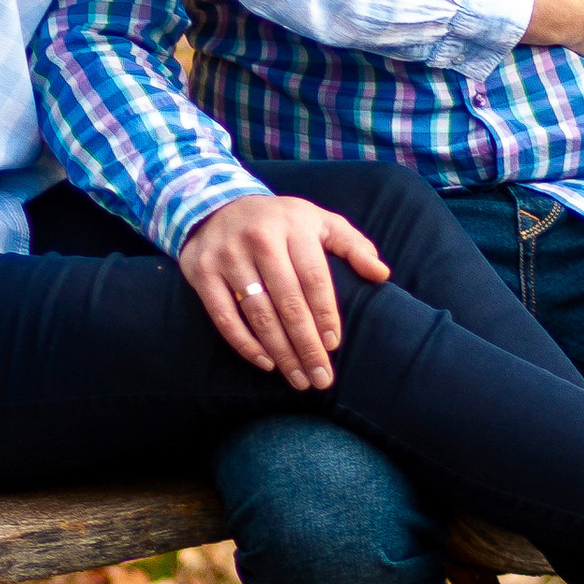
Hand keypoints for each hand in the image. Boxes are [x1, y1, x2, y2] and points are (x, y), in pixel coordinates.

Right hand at [181, 194, 392, 390]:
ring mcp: (227, 255)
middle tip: (321, 377)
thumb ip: (352, 245)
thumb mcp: (319, 221)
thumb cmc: (280, 222)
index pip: (314, 278)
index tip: (334, 345)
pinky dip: (245, 344)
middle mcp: (259, 239)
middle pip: (288, 302)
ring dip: (280, 352)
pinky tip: (266, 363)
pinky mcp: (201, 272)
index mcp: (293, 225)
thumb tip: (381, 274)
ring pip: (258, 313)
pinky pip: (224, 317)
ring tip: (299, 378)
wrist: (215, 205)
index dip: (325, 315)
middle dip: (307, 345)